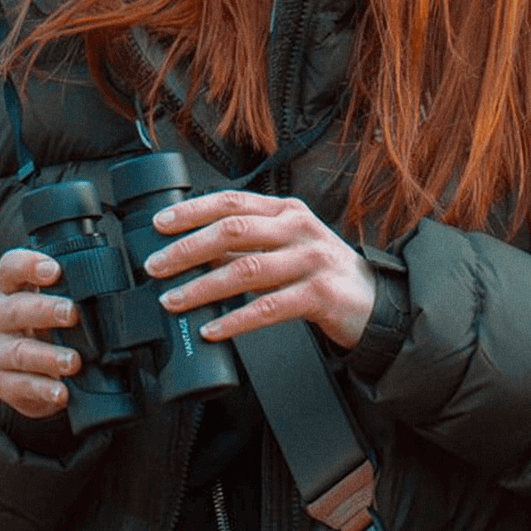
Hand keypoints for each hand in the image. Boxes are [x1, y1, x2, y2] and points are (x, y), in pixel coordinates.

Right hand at [0, 248, 82, 418]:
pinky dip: (42, 389)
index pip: (11, 267)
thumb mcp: (57, 301)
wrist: (31, 369)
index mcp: (8, 287)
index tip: (54, 270)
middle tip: (72, 313)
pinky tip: (61, 391)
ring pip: (17, 352)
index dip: (29, 265)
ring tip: (73, 361)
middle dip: (45, 310)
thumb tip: (119, 284)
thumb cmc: (48, 324)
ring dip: (48, 356)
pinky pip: (18, 386)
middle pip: (14, 308)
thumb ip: (75, 290)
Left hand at [144, 191, 376, 348]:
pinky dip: (234, 320)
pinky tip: (212, 329)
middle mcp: (299, 229)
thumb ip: (246, 245)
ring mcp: (311, 261)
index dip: (192, 211)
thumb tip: (191, 250)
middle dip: (187, 249)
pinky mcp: (320, 295)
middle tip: (156, 267)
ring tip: (173, 301)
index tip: (159, 225)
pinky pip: (268, 308)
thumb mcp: (286, 246)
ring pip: (245, 270)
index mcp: (286, 211)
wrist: (374, 302)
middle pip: (233, 230)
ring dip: (202, 287)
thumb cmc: (322, 272)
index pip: (232, 201)